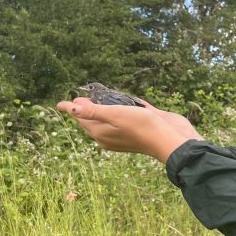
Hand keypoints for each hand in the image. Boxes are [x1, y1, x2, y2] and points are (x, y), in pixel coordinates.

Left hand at [56, 97, 201, 162]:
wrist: (170, 139)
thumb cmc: (142, 127)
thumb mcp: (114, 114)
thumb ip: (91, 111)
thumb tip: (65, 107)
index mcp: (101, 134)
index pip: (83, 120)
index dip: (77, 107)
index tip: (73, 97)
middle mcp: (111, 135)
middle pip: (95, 121)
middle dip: (89, 109)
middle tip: (85, 97)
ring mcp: (126, 133)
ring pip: (112, 119)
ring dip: (108, 109)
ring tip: (104, 97)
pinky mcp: (141, 127)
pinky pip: (129, 116)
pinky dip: (126, 108)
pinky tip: (129, 100)